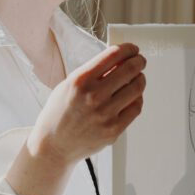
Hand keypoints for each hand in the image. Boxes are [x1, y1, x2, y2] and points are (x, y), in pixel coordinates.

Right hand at [29, 43, 145, 165]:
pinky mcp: (114, 130)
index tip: (132, 49)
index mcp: (80, 81)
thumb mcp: (68, 85)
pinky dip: (137, 98)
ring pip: (137, 88)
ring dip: (140, 79)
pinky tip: (132, 96)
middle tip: (140, 61)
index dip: (128, 49)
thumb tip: (118, 61)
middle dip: (139, 61)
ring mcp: (105, 114)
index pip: (113, 55)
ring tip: (138, 78)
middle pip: (130, 69)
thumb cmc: (59, 114)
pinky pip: (136, 108)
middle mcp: (94, 96)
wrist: (54, 145)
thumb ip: (92, 72)